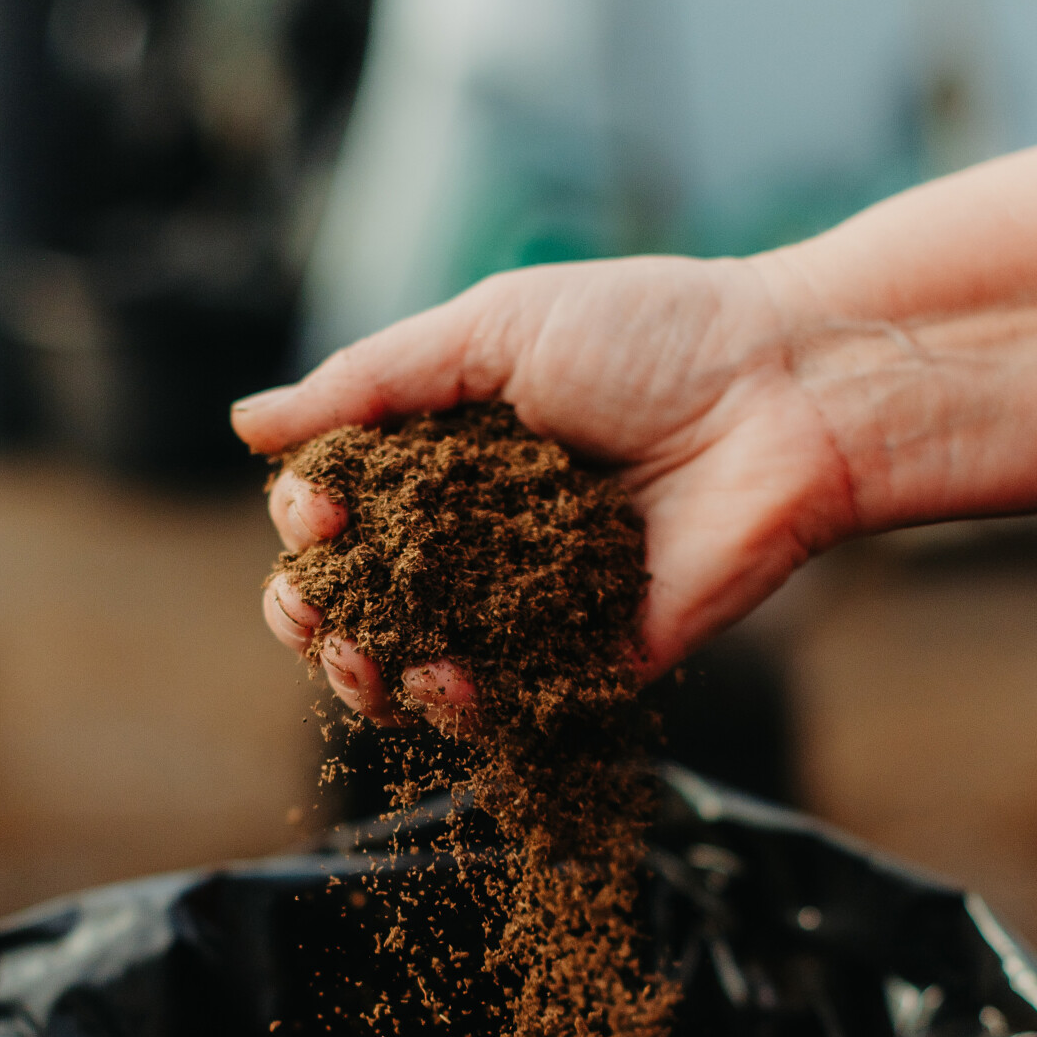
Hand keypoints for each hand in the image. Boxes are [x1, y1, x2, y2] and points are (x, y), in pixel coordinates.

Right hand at [245, 254, 859, 718]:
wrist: (787, 390)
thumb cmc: (652, 334)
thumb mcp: (491, 331)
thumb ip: (369, 381)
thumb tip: (249, 425)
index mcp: (451, 454)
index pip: (345, 513)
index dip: (308, 527)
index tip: (318, 513)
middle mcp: (485, 534)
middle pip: (368, 601)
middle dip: (316, 616)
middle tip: (311, 611)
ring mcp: (538, 602)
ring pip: (425, 666)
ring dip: (372, 674)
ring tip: (364, 664)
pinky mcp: (601, 657)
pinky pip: (517, 703)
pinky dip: (467, 705)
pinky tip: (446, 684)